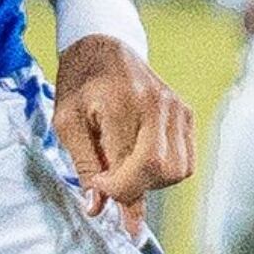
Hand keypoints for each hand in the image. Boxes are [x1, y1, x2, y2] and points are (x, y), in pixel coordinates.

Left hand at [54, 33, 195, 232]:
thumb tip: (97, 207)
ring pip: (179, 169)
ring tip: (126, 170)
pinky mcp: (186, 112)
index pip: (133, 167)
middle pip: (162, 170)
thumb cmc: (80, 83)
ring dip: (152, 183)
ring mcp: (177, 108)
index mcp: (124, 104)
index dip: (115, 190)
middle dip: (134, 189)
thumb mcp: (67, 123)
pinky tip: (141, 162)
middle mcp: (158, 105)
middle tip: (109, 183)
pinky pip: (186, 159)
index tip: (98, 190)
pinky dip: (166, 171)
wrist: (102, 46)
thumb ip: (84, 165)